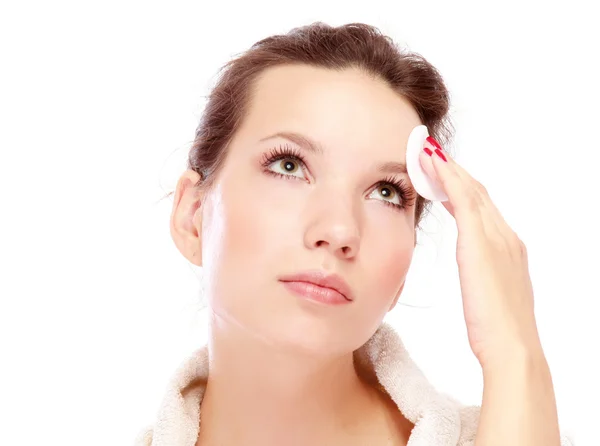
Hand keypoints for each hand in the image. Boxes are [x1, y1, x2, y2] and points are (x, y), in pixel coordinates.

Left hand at [419, 141, 543, 369]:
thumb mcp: (487, 293)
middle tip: (429, 151)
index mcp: (507, 247)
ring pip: (470, 190)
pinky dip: (448, 178)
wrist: (511, 347)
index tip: (441, 171)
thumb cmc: (496, 329)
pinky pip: (463, 200)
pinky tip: (431, 164)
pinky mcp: (481, 243)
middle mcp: (505, 235)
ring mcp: (496, 237)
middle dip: (453, 169)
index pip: (481, 206)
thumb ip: (481, 273)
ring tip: (425, 150)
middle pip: (476, 191)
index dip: (460, 185)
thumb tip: (472, 267)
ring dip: (447, 167)